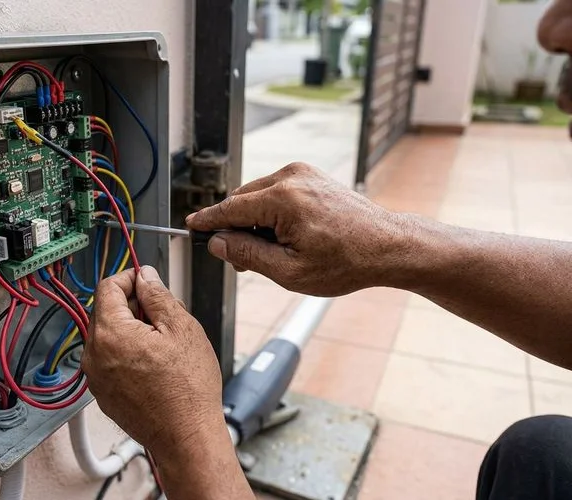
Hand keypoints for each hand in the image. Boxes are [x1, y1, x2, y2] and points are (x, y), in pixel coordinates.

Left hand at [82, 266, 224, 453]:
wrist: (186, 436)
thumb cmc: (188, 390)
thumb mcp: (181, 328)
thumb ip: (158, 296)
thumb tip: (145, 277)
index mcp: (111, 334)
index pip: (108, 287)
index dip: (130, 278)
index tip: (146, 282)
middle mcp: (94, 355)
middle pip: (105, 311)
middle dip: (132, 306)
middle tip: (163, 316)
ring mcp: (96, 377)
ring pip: (108, 336)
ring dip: (130, 330)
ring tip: (162, 344)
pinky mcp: (103, 394)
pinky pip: (109, 360)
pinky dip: (126, 354)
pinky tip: (154, 364)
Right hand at [186, 162, 407, 295]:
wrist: (388, 245)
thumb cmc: (347, 261)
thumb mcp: (289, 271)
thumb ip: (247, 255)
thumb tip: (218, 243)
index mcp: (282, 200)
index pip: (229, 208)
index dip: (207, 221)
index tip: (190, 226)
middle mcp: (290, 177)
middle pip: (241, 201)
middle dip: (236, 229)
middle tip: (245, 262)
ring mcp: (302, 172)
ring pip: (256, 196)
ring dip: (254, 221)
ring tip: (274, 252)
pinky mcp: (310, 174)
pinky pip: (274, 191)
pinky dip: (270, 212)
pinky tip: (286, 236)